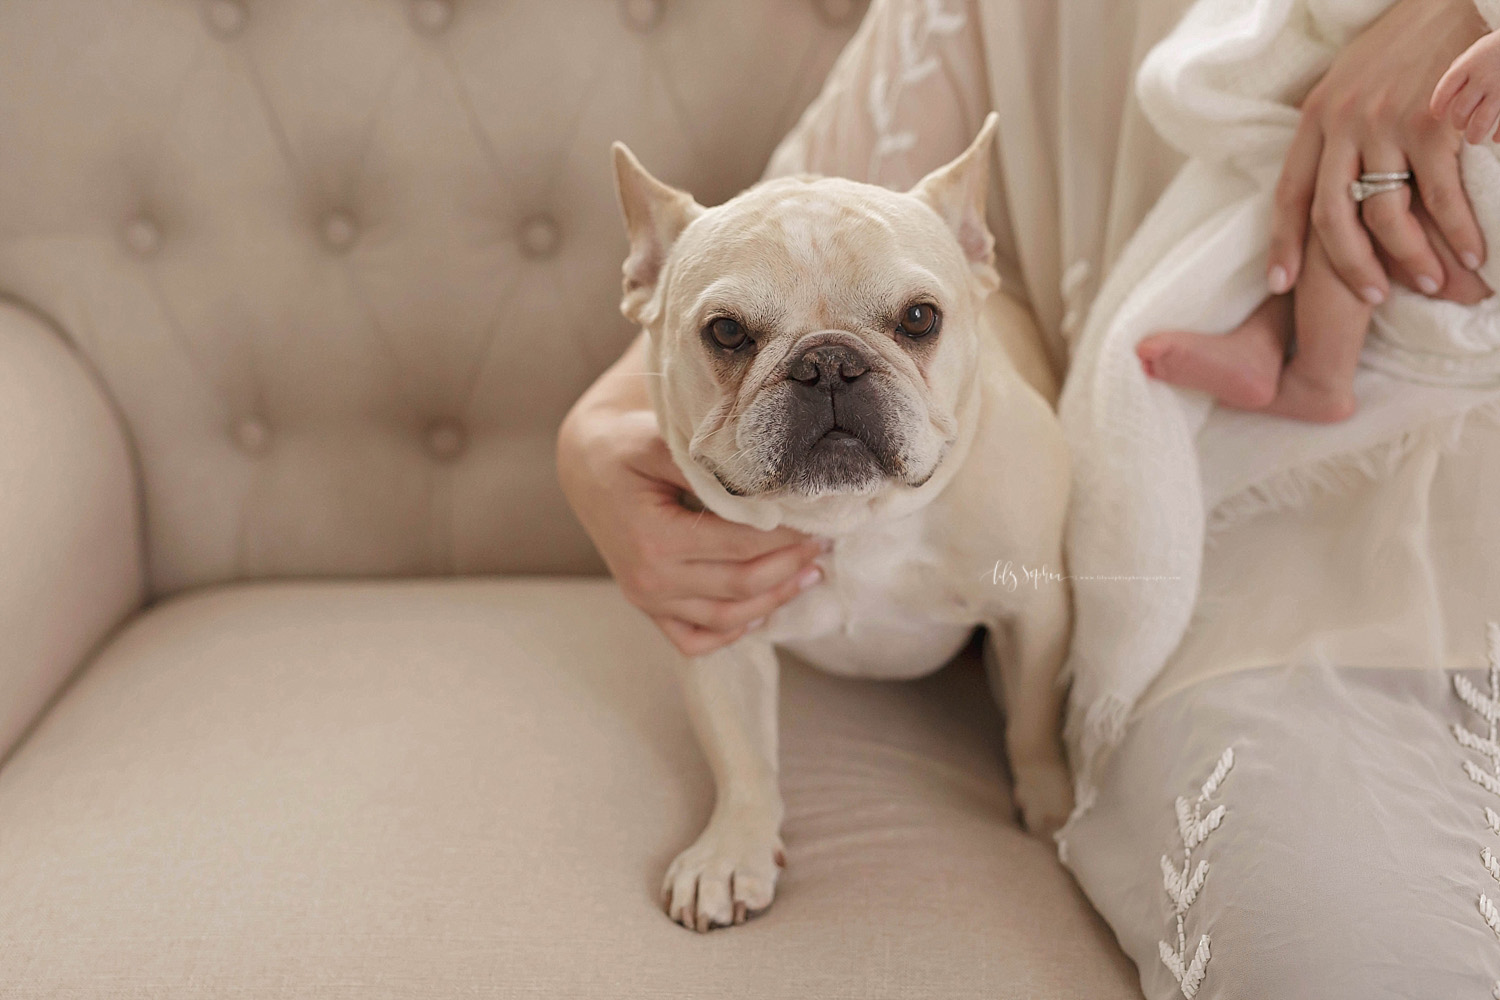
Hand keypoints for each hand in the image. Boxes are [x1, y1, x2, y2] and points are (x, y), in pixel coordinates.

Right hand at [558, 388, 824, 657]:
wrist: (586, 467)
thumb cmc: (624, 448)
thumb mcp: (657, 441)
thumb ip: (705, 465)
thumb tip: (764, 487)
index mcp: (653, 540)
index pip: (739, 545)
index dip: (786, 535)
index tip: (819, 519)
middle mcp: (649, 580)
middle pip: (741, 585)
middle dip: (791, 566)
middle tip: (826, 544)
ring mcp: (647, 600)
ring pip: (726, 619)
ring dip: (775, 600)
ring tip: (811, 574)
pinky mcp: (648, 608)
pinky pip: (695, 640)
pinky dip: (733, 633)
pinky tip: (764, 609)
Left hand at [1269, 0, 1487, 303]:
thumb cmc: (1417, 41)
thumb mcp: (1359, 78)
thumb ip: (1341, 128)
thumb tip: (1341, 183)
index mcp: (1318, 114)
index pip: (1290, 192)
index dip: (1284, 243)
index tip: (1279, 285)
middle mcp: (1342, 121)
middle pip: (1332, 217)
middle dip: (1350, 267)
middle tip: (1372, 299)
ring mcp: (1385, 123)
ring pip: (1387, 214)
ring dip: (1412, 258)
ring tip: (1431, 284)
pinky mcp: (1431, 123)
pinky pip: (1439, 197)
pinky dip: (1456, 233)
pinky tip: (1472, 253)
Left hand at [1432, 30, 1499, 143]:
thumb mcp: (1480, 50)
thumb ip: (1463, 68)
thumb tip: (1448, 93)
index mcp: (1470, 65)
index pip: (1444, 90)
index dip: (1438, 106)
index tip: (1438, 115)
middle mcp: (1483, 78)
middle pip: (1460, 110)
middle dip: (1458, 122)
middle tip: (1461, 125)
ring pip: (1480, 122)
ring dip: (1474, 135)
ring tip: (1473, 138)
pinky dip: (1499, 135)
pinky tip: (1496, 138)